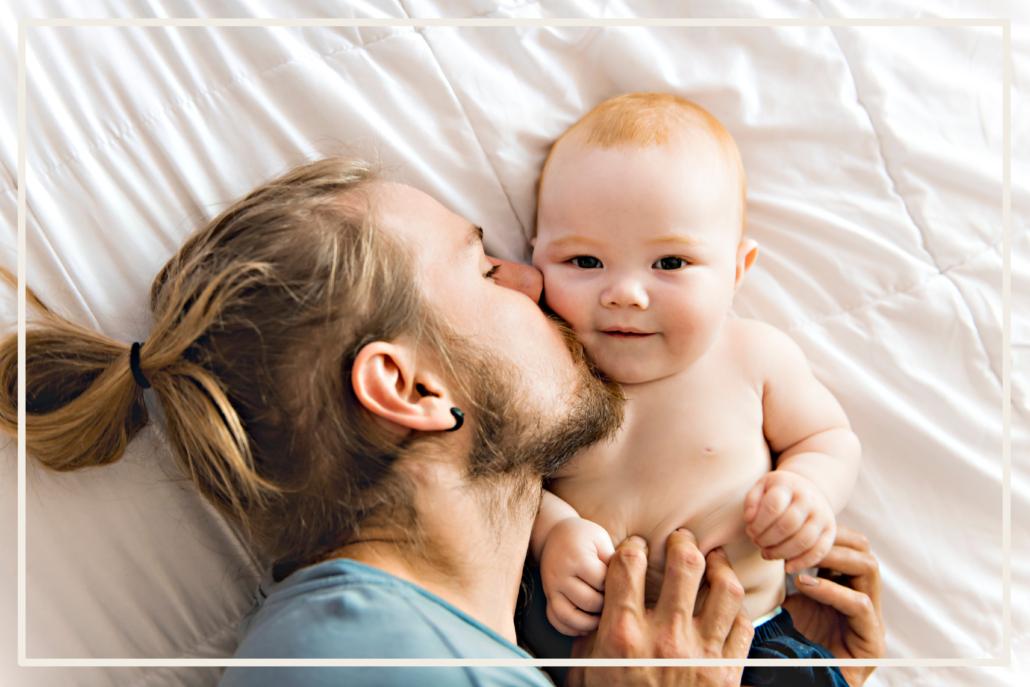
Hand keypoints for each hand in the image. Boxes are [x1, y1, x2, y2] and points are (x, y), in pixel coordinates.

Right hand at [539, 516, 614, 635]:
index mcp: (578, 558)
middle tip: (618, 601)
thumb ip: (615, 561)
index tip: (624, 582)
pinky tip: (588, 624)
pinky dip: (572, 628)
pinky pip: (557, 621)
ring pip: (571, 617)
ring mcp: (551, 588)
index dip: (618, 585)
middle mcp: (561, 574)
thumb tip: (632, 585)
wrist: (556, 535)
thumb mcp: (602, 540)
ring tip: (605, 616)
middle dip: (607, 604)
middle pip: (590, 602)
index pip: (603, 582)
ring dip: (591, 622)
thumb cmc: (586, 538)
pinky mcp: (548, 598)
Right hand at [565, 530, 753, 686]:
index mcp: (624, 633)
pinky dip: (736, 609)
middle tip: (681, 537)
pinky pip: (742, 626)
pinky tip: (724, 602)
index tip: (637, 547)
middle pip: (684, 564)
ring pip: (724, 589)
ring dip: (719, 566)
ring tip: (712, 558)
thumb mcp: (588, 668)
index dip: (633, 545)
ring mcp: (701, 655)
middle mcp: (665, 638)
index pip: (629, 563)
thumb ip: (594, 628)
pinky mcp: (726, 673)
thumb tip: (602, 594)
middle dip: (682, 541)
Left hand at [743, 469, 835, 572]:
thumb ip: (751, 502)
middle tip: (757, 543)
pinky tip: (787, 567)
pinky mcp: (830, 531)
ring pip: (803, 540)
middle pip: (788, 525)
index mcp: (788, 484)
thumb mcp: (761, 488)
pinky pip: (819, 551)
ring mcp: (823, 515)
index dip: (758, 523)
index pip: (774, 505)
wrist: (806, 489)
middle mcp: (809, 498)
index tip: (750, 530)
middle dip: (767, 540)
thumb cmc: (777, 492)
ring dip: (781, 553)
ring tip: (767, 553)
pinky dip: (802, 562)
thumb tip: (750, 520)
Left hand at [782, 526, 884, 686]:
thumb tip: (760, 537)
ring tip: (801, 558)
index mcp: (843, 589)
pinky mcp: (872, 643)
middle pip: (864, 551)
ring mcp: (871, 622)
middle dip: (834, 538)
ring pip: (869, 569)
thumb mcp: (781, 600)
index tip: (794, 526)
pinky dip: (832, 590)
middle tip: (801, 536)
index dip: (825, 532)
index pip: (849, 545)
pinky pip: (860, 605)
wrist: (791, 682)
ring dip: (834, 557)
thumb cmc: (782, 643)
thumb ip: (782, 573)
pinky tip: (804, 584)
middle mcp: (862, 602)